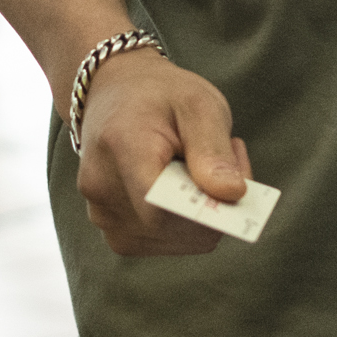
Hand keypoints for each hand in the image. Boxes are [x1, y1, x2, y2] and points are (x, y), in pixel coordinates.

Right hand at [75, 45, 250, 256]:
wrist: (114, 94)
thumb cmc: (160, 96)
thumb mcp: (198, 103)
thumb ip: (214, 149)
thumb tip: (232, 194)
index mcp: (120, 146)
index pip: (163, 207)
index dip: (206, 207)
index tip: (235, 182)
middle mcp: (100, 188)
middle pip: (173, 229)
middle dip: (213, 205)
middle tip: (228, 159)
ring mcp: (102, 215)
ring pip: (175, 241)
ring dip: (202, 215)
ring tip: (201, 168)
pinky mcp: (113, 231)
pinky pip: (165, 242)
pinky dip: (186, 223)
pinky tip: (185, 188)